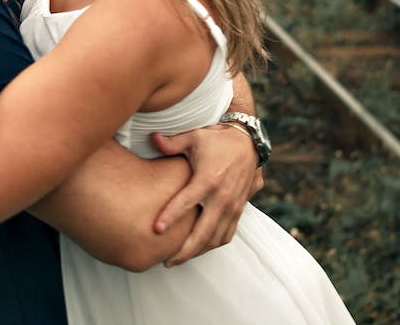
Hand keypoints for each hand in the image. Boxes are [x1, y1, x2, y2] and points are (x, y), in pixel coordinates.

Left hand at [149, 124, 263, 266]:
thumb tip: (151, 138)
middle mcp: (222, 197)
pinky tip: (198, 250)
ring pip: (215, 239)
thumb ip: (171, 143)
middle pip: (203, 232)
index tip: (156, 230)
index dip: (170, 217)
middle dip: (184, 251)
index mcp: (208, 179)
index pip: (186, 202)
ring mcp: (233, 206)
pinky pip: (227, 234)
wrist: (248, 142)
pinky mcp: (239, 210)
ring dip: (197, 252)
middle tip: (166, 262)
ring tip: (178, 260)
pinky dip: (212, 245)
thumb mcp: (193, 137)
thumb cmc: (216, 139)